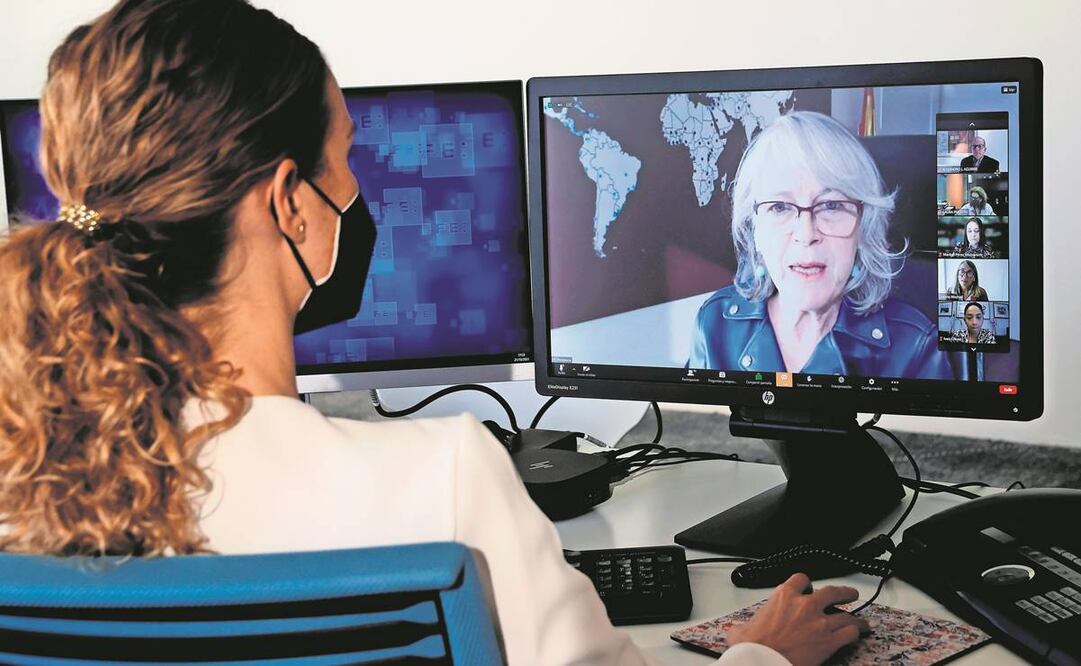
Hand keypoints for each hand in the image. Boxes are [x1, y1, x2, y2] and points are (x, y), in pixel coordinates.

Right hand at [727, 573, 869, 665]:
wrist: (763, 660)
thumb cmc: (753, 646)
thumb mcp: (741, 631)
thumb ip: (743, 626)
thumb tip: (735, 631)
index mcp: (783, 596)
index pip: (800, 579)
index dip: (806, 583)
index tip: (807, 588)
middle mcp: (805, 605)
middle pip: (832, 591)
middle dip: (843, 592)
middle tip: (848, 594)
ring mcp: (820, 622)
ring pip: (846, 613)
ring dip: (855, 616)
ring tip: (860, 619)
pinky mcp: (830, 640)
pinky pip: (850, 632)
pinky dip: (855, 632)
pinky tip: (858, 633)